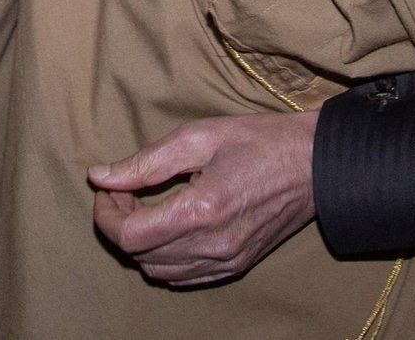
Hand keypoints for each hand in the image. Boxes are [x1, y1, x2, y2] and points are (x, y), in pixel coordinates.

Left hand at [88, 112, 319, 286]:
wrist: (314, 165)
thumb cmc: (257, 141)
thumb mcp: (198, 137)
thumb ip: (145, 162)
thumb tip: (100, 177)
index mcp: (202, 210)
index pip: (131, 236)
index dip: (106, 215)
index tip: (107, 189)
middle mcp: (214, 245)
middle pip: (140, 256)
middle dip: (119, 225)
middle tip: (122, 192)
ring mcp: (227, 261)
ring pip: (159, 272)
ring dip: (140, 244)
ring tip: (144, 208)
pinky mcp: (237, 266)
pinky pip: (185, 277)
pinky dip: (164, 258)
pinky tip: (166, 227)